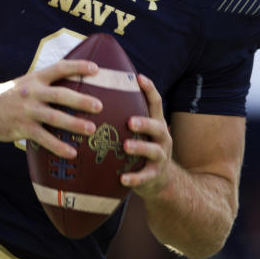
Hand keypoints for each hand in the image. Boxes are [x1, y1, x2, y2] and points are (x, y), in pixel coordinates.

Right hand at [0, 58, 102, 157]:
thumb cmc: (6, 97)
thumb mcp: (24, 84)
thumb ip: (44, 86)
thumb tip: (70, 91)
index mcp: (35, 79)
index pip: (59, 68)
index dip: (78, 67)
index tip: (96, 69)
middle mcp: (32, 92)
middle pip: (61, 94)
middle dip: (81, 100)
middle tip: (99, 106)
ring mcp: (27, 110)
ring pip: (54, 117)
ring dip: (74, 124)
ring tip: (91, 129)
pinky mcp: (21, 128)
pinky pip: (43, 138)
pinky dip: (58, 146)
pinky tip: (71, 153)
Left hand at [120, 74, 174, 197]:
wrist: (160, 181)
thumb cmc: (141, 148)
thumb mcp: (139, 131)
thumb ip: (126, 116)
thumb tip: (97, 93)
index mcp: (156, 123)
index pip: (156, 103)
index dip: (150, 89)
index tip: (139, 77)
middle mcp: (162, 137)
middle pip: (157, 126)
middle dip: (145, 122)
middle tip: (129, 121)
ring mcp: (160, 157)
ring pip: (153, 150)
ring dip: (140, 147)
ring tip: (126, 146)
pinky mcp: (155, 175)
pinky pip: (145, 177)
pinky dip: (135, 178)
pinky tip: (123, 179)